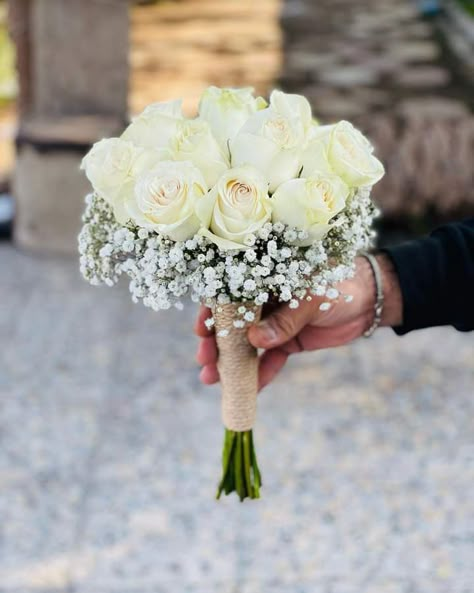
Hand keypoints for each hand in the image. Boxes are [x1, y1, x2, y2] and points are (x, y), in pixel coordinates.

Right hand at [195, 254, 402, 389]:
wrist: (371, 299)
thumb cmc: (340, 282)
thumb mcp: (311, 297)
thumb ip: (285, 319)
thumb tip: (255, 340)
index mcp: (265, 280)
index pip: (230, 294)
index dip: (212, 312)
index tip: (201, 330)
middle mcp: (264, 301)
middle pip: (232, 323)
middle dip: (216, 342)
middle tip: (204, 360)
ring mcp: (275, 323)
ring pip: (246, 345)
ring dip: (230, 363)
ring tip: (211, 380)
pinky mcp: (288, 342)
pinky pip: (270, 361)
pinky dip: (260, 375)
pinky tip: (247, 390)